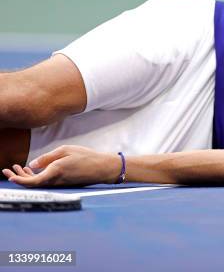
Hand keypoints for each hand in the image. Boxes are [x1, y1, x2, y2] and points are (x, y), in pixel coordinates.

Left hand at [1, 145, 120, 187]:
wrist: (103, 168)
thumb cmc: (86, 157)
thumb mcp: (66, 151)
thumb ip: (48, 158)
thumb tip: (32, 165)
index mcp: (55, 172)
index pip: (32, 181)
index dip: (19, 180)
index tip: (10, 176)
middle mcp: (55, 180)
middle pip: (32, 183)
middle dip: (17, 177)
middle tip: (6, 170)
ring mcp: (59, 183)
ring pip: (37, 182)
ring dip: (26, 176)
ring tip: (17, 167)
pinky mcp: (63, 182)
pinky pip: (45, 182)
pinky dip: (36, 176)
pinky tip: (33, 169)